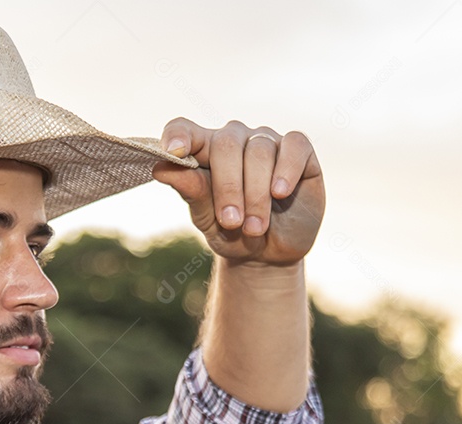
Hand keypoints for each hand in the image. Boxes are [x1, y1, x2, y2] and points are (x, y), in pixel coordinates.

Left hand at [152, 118, 324, 266]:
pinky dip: (286, 169)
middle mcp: (235, 139)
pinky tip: (279, 192)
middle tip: (230, 222)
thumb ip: (191, 192)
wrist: (268, 254)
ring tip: (253, 228)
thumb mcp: (207, 219)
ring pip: (259, 152)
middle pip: (226, 145)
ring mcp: (267, 142)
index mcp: (204, 150)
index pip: (186, 130)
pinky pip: (294, 146)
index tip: (173, 152)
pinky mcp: (299, 151)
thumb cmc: (231, 232)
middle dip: (227, 187)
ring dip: (256, 194)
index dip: (179, 136)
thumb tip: (162, 168)